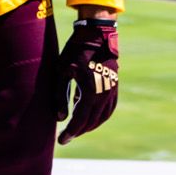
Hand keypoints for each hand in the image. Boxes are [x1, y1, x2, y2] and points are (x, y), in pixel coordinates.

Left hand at [56, 16, 119, 144]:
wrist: (97, 35)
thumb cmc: (75, 51)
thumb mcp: (62, 72)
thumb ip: (61, 96)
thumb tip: (61, 118)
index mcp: (90, 90)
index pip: (80, 120)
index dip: (70, 132)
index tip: (61, 140)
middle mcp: (103, 93)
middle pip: (91, 121)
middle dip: (78, 131)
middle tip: (66, 136)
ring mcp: (111, 90)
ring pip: (102, 117)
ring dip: (89, 126)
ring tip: (77, 129)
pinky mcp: (114, 86)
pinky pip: (109, 108)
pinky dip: (100, 117)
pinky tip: (92, 119)